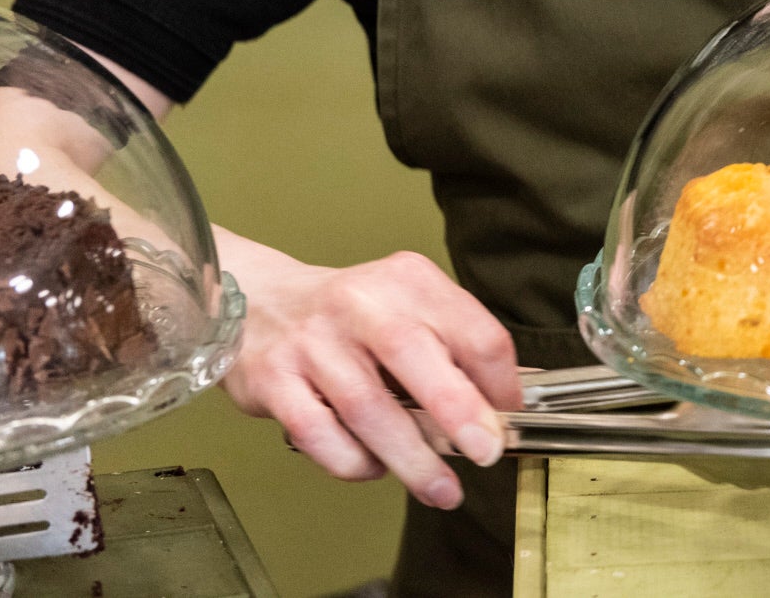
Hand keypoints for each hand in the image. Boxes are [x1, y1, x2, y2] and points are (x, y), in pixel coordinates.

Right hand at [221, 243, 519, 508]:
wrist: (261, 303)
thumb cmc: (351, 317)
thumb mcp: (409, 307)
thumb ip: (455, 348)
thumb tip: (505, 403)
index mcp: (408, 281)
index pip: (471, 329)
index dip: (499, 380)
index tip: (509, 415)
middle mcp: (359, 304)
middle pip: (415, 356)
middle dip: (458, 411)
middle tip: (486, 453)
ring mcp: (312, 343)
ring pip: (368, 408)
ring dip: (412, 458)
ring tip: (441, 488)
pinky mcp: (274, 381)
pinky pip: (320, 435)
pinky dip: (354, 461)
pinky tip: (375, 467)